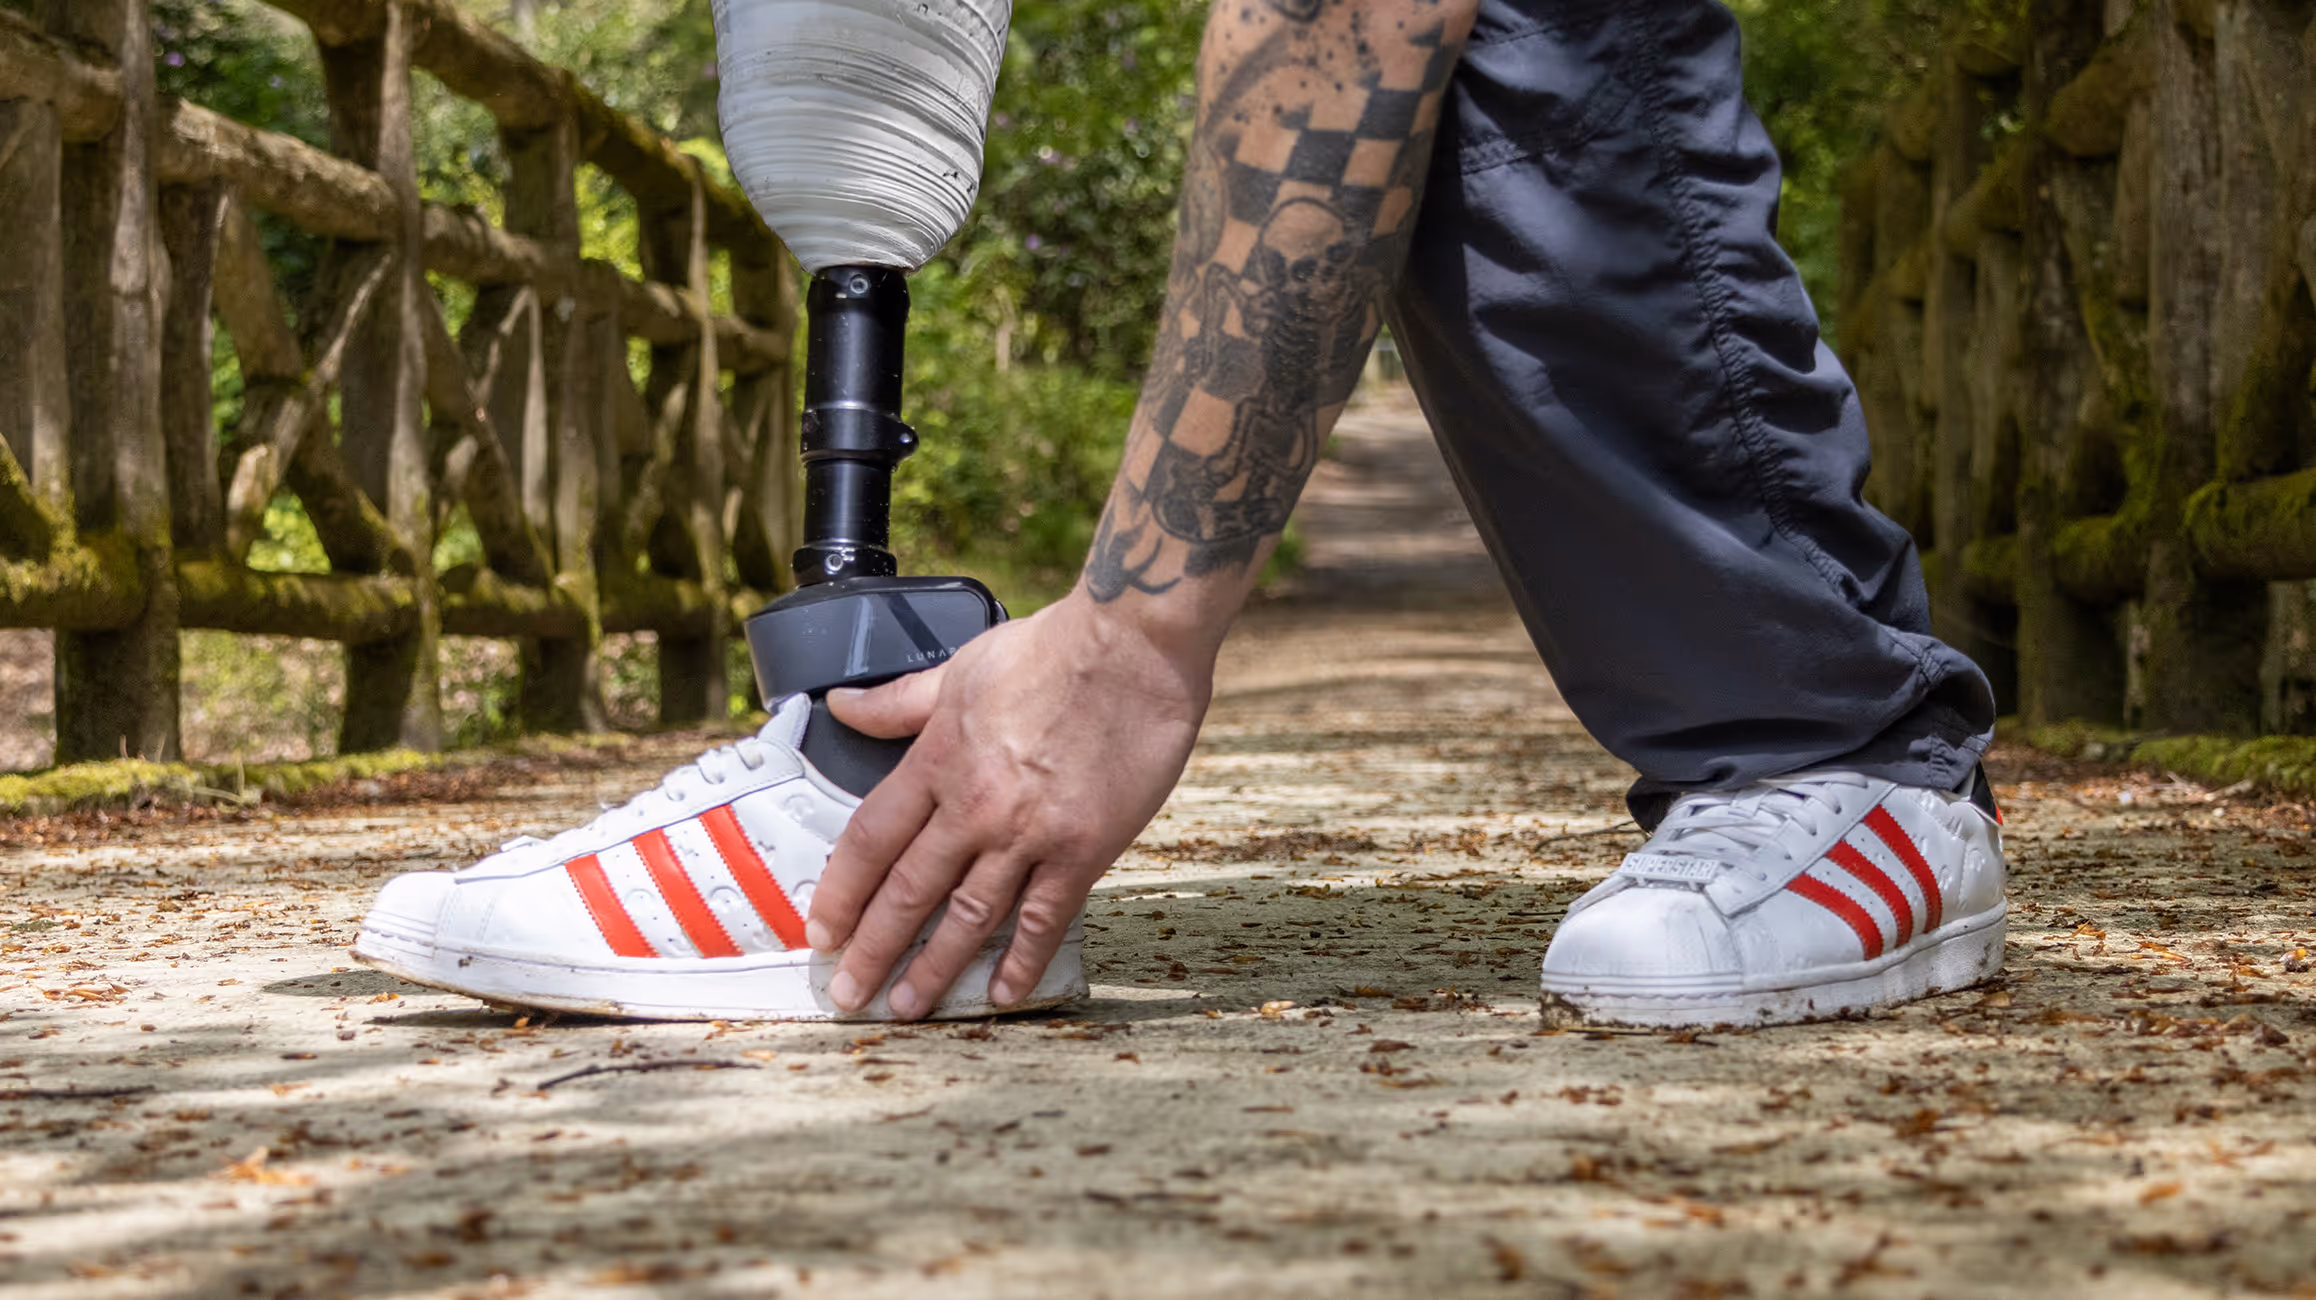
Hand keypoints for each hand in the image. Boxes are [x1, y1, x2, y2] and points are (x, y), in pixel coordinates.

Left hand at [806, 593, 1213, 1018]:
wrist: (1133, 645)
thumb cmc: (1052, 648)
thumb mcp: (962, 667)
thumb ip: (900, 702)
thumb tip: (843, 706)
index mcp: (938, 761)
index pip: (869, 841)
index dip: (840, 893)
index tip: (822, 930)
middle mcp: (974, 807)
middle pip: (906, 892)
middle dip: (872, 949)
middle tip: (848, 993)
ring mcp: (1028, 833)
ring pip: (967, 916)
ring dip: (932, 967)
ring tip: (906, 1007)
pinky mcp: (1082, 849)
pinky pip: (1043, 917)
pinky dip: (1021, 960)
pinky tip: (1000, 992)